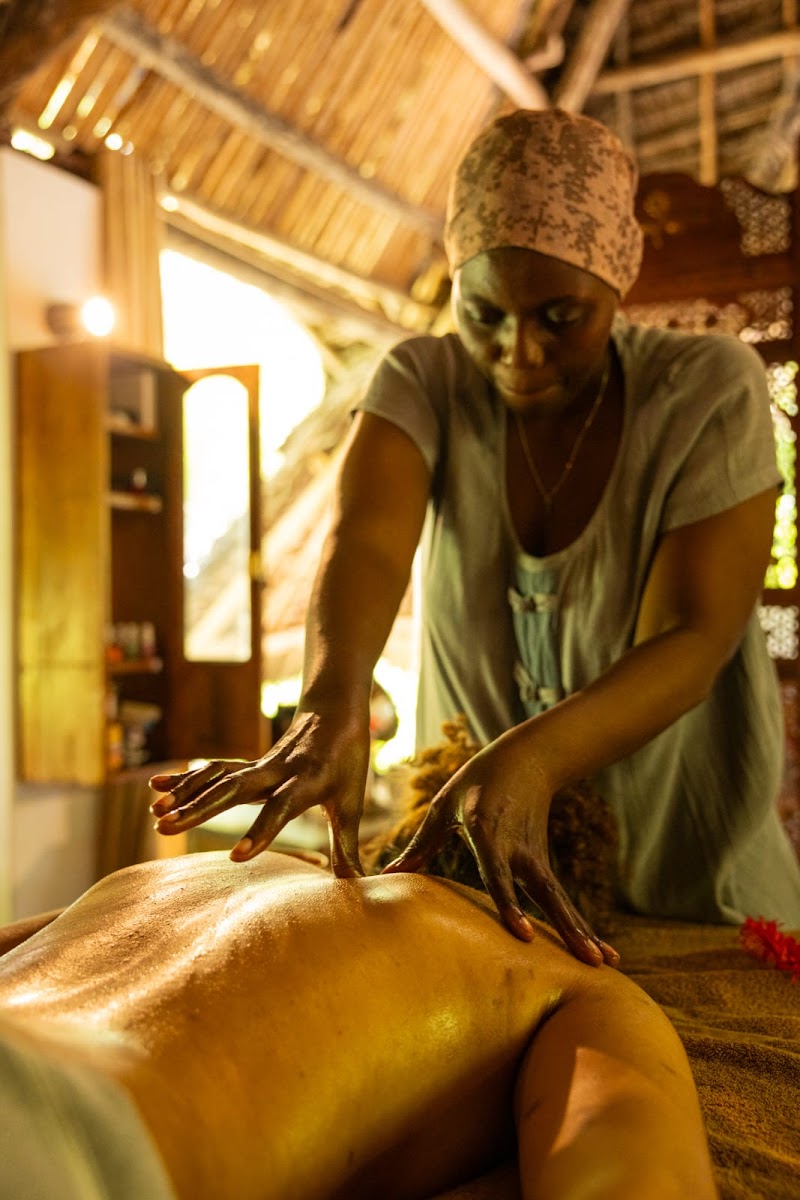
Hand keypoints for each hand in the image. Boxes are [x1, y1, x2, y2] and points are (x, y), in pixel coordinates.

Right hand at [149, 710, 370, 876]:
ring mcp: (258, 765)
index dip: (261, 833)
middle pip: (234, 791)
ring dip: (187, 794)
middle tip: (165, 828)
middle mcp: (277, 771)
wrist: (334, 712)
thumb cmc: (347, 763)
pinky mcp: (248, 764)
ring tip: (156, 814)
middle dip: (200, 810)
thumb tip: (358, 885)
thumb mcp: (351, 804)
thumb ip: (347, 847)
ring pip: (218, 778)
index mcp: (306, 783)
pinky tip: (156, 786)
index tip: (236, 857)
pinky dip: (186, 778)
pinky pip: (213, 770)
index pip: (280, 810)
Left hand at [382, 736, 618, 966]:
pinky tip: (600, 952)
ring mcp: (536, 857)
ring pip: (560, 900)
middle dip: (563, 927)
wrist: (526, 760)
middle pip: (544, 894)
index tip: (523, 934)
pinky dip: (581, 924)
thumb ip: (421, 845)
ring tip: (604, 964)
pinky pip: (562, 899)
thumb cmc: (475, 783)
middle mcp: (519, 849)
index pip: (500, 875)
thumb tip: (388, 874)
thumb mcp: (444, 807)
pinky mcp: (544, 864)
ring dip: (581, 932)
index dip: (511, 905)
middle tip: (586, 960)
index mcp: (490, 832)